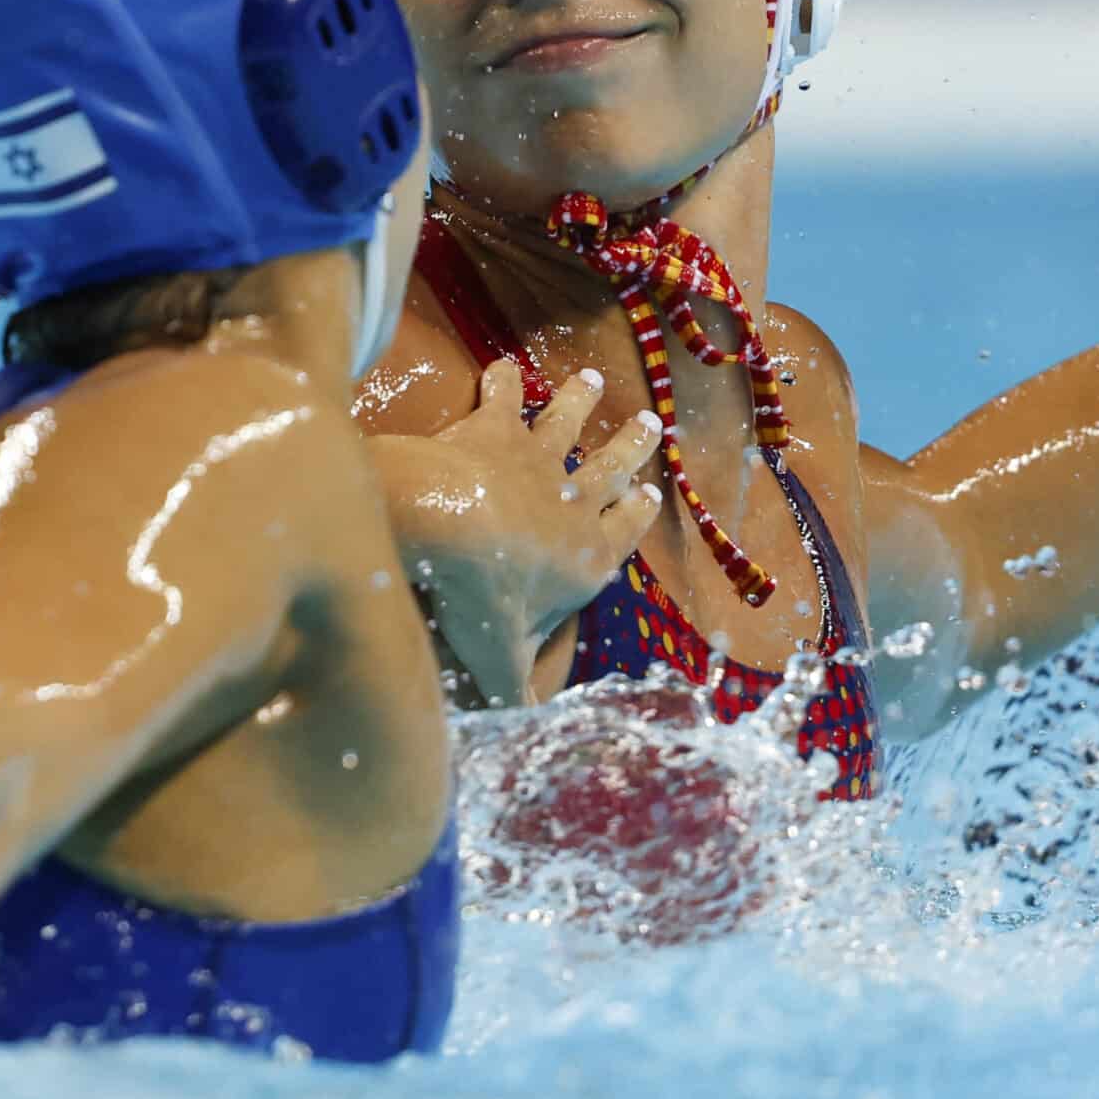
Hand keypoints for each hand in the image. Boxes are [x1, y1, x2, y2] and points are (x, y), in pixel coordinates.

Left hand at [392, 360, 661, 705]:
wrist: (448, 526)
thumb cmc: (480, 600)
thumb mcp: (499, 661)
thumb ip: (514, 695)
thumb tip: (525, 733)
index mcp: (588, 559)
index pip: (624, 530)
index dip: (637, 511)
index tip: (650, 491)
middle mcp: (575, 503)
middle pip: (610, 468)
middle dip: (630, 447)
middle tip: (650, 424)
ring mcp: (538, 459)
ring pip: (567, 424)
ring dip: (580, 402)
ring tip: (593, 382)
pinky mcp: (496, 427)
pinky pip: (505, 397)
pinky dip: (506, 380)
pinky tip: (505, 365)